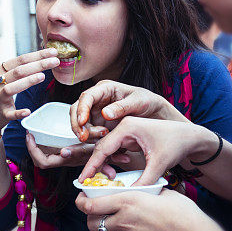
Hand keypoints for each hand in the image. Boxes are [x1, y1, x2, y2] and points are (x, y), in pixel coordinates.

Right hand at [0, 48, 59, 139]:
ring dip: (27, 82)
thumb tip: (39, 60)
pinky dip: (19, 112)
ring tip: (42, 77)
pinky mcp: (1, 113)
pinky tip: (28, 111)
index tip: (53, 52)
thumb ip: (16, 70)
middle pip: (18, 71)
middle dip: (38, 64)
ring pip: (12, 88)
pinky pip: (10, 113)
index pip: (20, 60)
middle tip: (55, 61)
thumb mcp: (0, 78)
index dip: (37, 55)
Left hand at [25, 133, 114, 175]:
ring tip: (34, 132)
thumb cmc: (106, 150)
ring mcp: (65, 156)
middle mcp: (64, 159)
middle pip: (39, 161)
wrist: (116, 154)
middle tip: (29, 134)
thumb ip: (80, 152)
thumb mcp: (94, 147)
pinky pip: (50, 149)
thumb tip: (64, 152)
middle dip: (31, 148)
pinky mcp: (69, 150)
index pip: (43, 162)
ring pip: (43, 155)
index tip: (30, 136)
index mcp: (67, 160)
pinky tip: (45, 132)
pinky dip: (45, 143)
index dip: (33, 151)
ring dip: (36, 146)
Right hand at [71, 80, 186, 140]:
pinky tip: (107, 141)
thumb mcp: (139, 102)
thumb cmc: (148, 102)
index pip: (86, 97)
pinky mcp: (99, 127)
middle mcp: (97, 101)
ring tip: (105, 136)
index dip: (81, 109)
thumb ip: (122, 107)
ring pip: (81, 125)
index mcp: (105, 89)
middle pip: (77, 111)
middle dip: (78, 125)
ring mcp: (96, 114)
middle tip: (85, 137)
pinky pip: (90, 135)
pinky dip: (95, 141)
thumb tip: (105, 113)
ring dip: (88, 134)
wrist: (155, 115)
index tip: (83, 122)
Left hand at [75, 189, 214, 230]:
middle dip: (91, 217)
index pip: (90, 205)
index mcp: (127, 201)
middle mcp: (123, 219)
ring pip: (112, 230)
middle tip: (98, 211)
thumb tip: (137, 190)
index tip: (81, 198)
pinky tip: (147, 228)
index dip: (81, 202)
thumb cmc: (181, 211)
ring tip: (135, 218)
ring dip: (116, 224)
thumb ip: (142, 191)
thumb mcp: (160, 192)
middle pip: (92, 223)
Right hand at [78, 117, 212, 185]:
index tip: (83, 180)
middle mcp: (125, 127)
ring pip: (108, 150)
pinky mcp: (131, 138)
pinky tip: (119, 171)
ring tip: (110, 179)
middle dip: (96, 166)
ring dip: (106, 164)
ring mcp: (127, 131)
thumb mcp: (159, 164)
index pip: (103, 147)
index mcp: (128, 127)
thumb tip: (128, 195)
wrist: (189, 137)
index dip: (91, 166)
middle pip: (102, 148)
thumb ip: (144, 180)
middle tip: (89, 184)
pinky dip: (114, 161)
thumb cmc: (176, 143)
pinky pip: (116, 150)